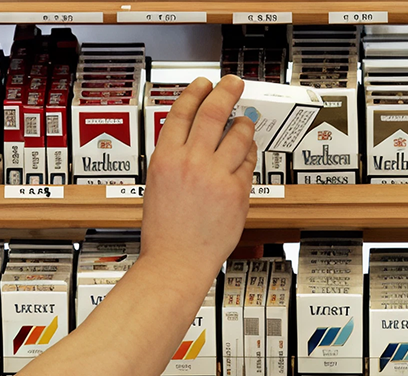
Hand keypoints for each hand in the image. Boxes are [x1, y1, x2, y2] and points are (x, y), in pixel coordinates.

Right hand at [141, 75, 257, 281]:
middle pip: (213, 112)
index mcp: (165, 158)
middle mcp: (191, 162)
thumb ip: (175, 159)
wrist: (177, 261)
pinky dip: (250, 154)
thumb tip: (192, 139)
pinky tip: (248, 153)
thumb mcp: (158, 185)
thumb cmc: (165, 232)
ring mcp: (216, 175)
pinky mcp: (237, 191)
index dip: (195, 91)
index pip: (182, 111)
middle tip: (235, 83)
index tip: (204, 83)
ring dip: (244, 123)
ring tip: (246, 121)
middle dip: (227, 91)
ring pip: (238, 134)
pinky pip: (249, 163)